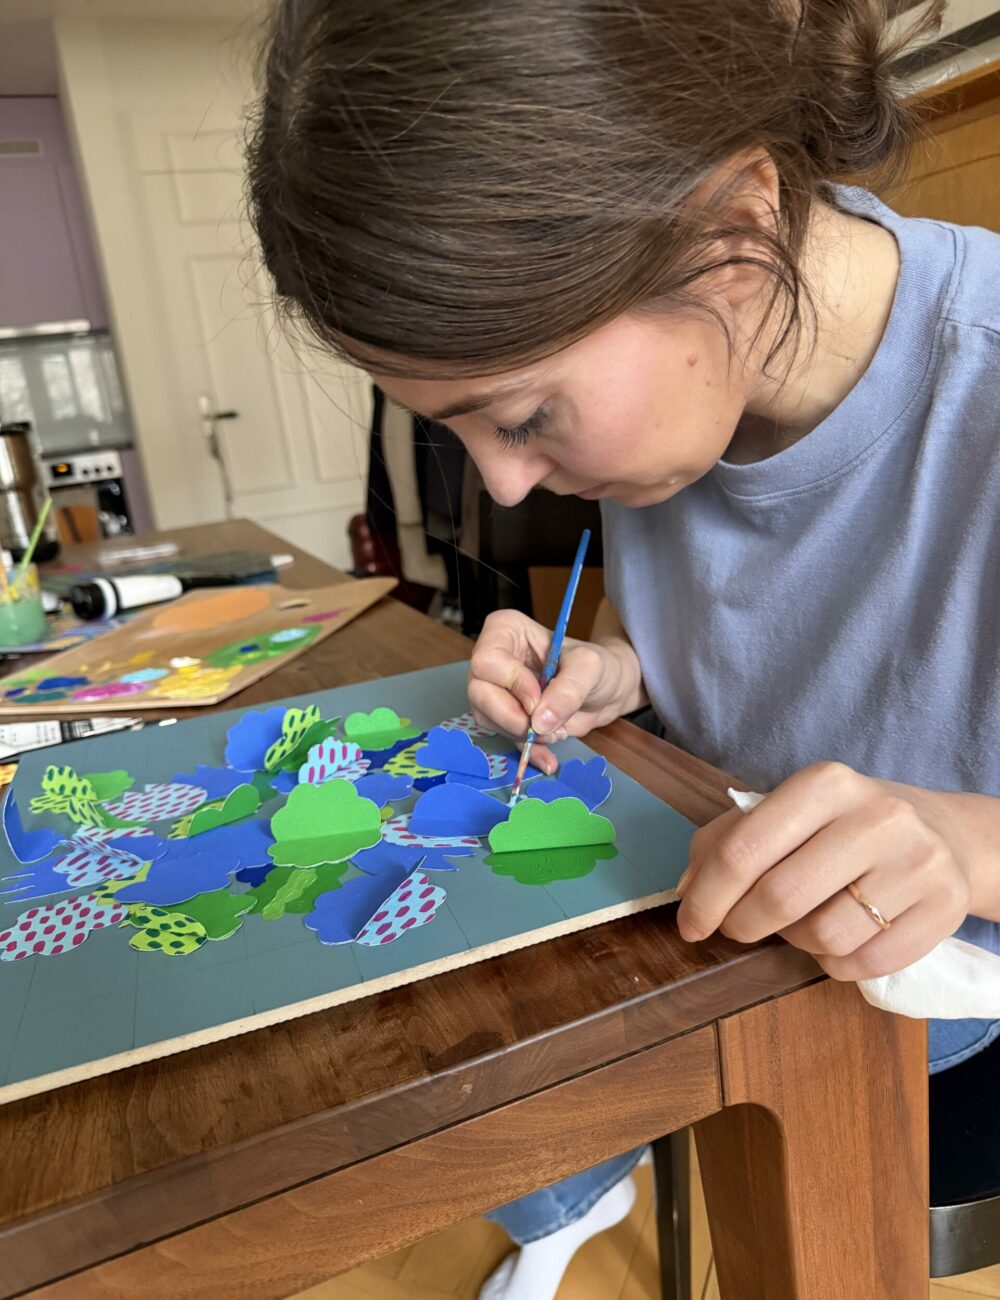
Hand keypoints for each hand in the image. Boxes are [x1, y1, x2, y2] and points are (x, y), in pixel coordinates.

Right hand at [467, 609, 634, 772]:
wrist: (604, 690)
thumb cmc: (595, 666)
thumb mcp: (590, 668)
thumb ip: (568, 690)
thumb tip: (539, 721)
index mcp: (505, 630)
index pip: (488, 660)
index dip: (512, 684)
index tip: (538, 701)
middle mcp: (492, 659)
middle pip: (480, 692)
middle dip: (513, 717)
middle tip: (546, 727)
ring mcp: (493, 688)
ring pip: (487, 718)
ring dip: (522, 734)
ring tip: (557, 731)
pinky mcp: (502, 715)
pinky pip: (503, 736)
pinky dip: (527, 751)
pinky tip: (548, 758)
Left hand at [676, 762, 981, 980]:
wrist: (945, 833)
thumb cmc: (845, 825)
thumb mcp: (788, 812)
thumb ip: (728, 841)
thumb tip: (686, 888)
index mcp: (825, 783)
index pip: (743, 850)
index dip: (705, 897)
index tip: (689, 924)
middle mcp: (876, 817)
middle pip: (780, 898)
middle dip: (741, 924)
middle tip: (736, 928)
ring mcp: (916, 863)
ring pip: (823, 937)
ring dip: (794, 942)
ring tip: (800, 922)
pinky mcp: (944, 908)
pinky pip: (863, 964)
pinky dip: (834, 962)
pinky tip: (838, 936)